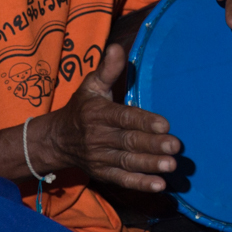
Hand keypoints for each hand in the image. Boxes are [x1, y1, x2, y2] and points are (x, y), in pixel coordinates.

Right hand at [45, 44, 180, 191]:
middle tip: (175, 146)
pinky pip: (122, 180)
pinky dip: (140, 184)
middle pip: (129, 141)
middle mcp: (98, 137)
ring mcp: (99, 158)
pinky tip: (158, 185)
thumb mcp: (90, 86)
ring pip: (128, 162)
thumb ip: (107, 69)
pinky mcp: (102, 173)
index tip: (164, 124)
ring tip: (171, 165)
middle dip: (153, 144)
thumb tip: (117, 47)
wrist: (55, 140)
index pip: (123, 118)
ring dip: (150, 165)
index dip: (143, 121)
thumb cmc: (81, 109)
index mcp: (98, 114)